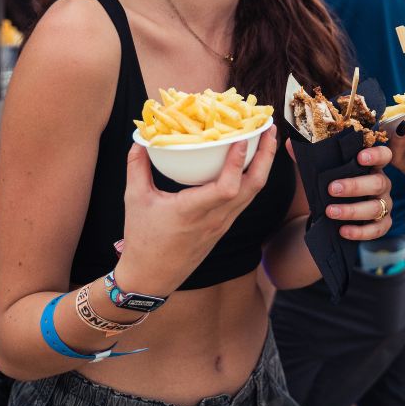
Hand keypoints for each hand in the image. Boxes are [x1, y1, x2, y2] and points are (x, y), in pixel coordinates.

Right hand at [118, 132, 277, 294]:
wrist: (153, 276)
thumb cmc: (143, 239)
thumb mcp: (135, 200)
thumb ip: (137, 168)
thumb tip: (139, 141)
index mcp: (193, 211)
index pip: (226, 187)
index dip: (237, 162)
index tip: (242, 137)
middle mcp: (216, 217)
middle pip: (253, 186)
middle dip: (266, 156)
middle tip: (269, 129)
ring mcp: (224, 222)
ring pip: (253, 192)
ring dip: (264, 165)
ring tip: (266, 140)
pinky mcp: (225, 226)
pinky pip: (246, 198)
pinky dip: (253, 178)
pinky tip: (252, 163)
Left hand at [283, 140, 396, 240]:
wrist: (336, 212)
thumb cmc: (334, 185)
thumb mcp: (323, 172)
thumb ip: (309, 158)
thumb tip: (289, 143)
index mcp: (372, 166)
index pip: (384, 156)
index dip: (376, 155)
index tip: (360, 157)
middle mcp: (382, 184)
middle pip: (378, 182)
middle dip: (355, 186)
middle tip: (332, 188)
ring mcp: (384, 205)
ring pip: (376, 208)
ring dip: (353, 210)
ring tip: (330, 211)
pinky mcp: (382, 224)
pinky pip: (377, 229)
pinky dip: (360, 232)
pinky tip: (343, 231)